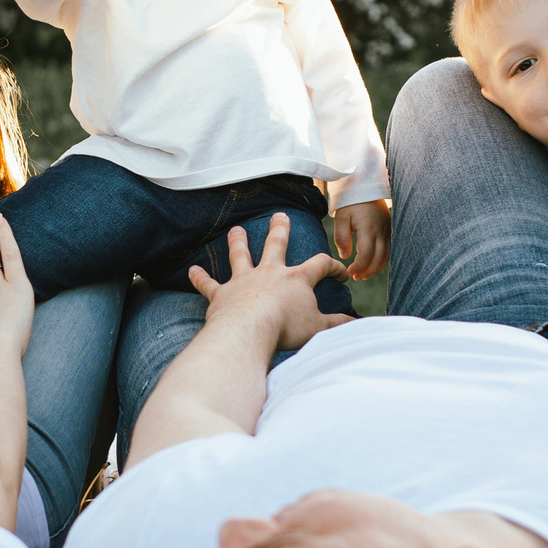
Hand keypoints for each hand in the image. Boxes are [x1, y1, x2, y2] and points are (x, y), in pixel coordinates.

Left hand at [188, 213, 352, 352]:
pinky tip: (191, 270)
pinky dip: (200, 278)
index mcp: (296, 279)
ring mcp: (243, 281)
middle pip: (275, 244)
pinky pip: (208, 284)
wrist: (249, 332)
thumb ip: (337, 324)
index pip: (320, 264)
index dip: (333, 267)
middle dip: (279, 229)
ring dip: (238, 242)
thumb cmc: (286, 329)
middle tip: (280, 216)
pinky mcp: (221, 295)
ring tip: (237, 230)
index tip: (340, 274)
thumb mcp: (318, 327)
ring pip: (240, 255)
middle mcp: (269, 273)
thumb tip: (356, 323)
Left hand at [331, 199, 390, 281]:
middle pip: (378, 259)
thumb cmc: (350, 202)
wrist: (365, 186)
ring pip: (386, 256)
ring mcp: (388, 230)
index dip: (358, 267)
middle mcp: (381, 231)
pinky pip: (389, 249)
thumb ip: (342, 238)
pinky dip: (382, 260)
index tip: (349, 272)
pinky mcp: (390, 229)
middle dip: (367, 271)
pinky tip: (372, 264)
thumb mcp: (341, 218)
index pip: (366, 255)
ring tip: (363, 274)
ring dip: (375, 268)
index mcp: (368, 229)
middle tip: (356, 277)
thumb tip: (345, 256)